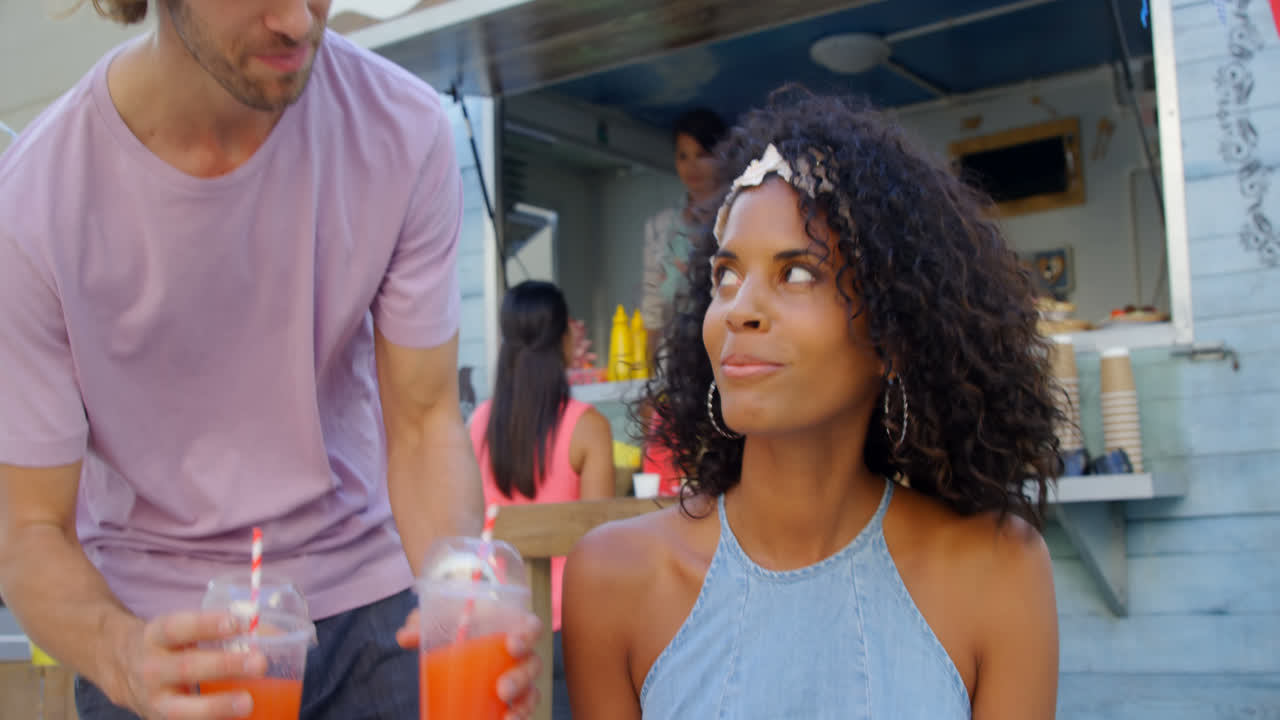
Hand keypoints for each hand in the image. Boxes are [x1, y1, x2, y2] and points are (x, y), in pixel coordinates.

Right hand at [117, 611, 266, 719]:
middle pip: (185, 668)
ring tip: (248, 703)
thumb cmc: (167, 645)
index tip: (241, 622)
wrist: (120, 668)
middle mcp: (151, 669)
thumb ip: (219, 630)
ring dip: (217, 707)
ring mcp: (153, 701)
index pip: (179, 627)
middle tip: (259, 663)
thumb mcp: (181, 629)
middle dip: (224, 666)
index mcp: (156, 637)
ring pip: (181, 709)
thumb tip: (273, 634)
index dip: (209, 624)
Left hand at [397, 609, 543, 719]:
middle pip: (533, 665)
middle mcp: (521, 653)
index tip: (512, 645)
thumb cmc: (456, 618)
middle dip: (520, 679)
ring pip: (531, 692)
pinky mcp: (510, 698)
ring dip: (523, 706)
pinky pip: (521, 710)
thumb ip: (423, 622)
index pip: (532, 627)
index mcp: (512, 625)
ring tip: (507, 719)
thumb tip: (404, 638)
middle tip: (502, 689)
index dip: (528, 636)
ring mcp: (518, 677)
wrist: (459, 631)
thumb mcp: (441, 616)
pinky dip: (518, 719)